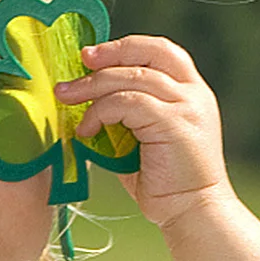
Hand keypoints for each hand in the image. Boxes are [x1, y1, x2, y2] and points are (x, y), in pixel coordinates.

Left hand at [54, 37, 233, 233]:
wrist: (192, 212)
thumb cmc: (165, 184)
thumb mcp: (143, 139)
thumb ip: (127, 115)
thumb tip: (87, 103)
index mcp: (190, 91)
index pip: (158, 51)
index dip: (123, 47)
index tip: (91, 56)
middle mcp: (193, 93)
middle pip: (147, 54)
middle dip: (107, 55)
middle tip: (75, 65)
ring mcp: (187, 106)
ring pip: (133, 78)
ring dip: (93, 85)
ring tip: (66, 97)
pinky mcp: (174, 123)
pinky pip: (130, 103)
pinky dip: (101, 111)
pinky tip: (86, 129)